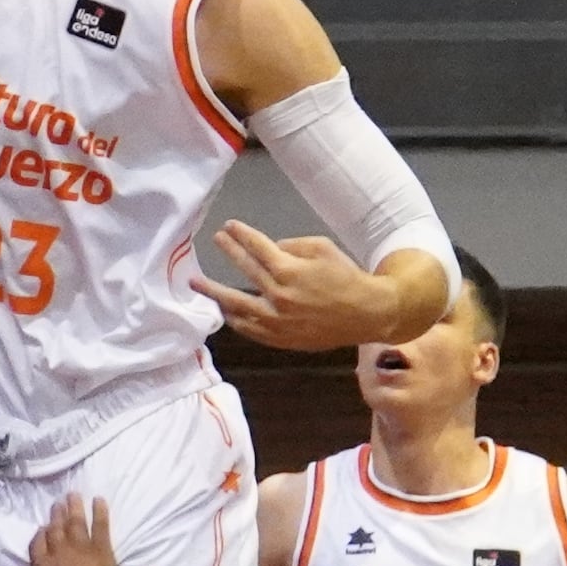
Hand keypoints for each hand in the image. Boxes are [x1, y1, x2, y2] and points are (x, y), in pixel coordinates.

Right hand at [21, 492, 119, 565]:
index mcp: (41, 565)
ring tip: (74, 495)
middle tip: (59, 503)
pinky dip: (100, 511)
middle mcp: (57, 551)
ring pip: (75, 522)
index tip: (44, 527)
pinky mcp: (100, 550)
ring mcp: (79, 548)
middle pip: (55, 528)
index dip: (42, 533)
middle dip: (57, 514)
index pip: (38, 542)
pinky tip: (99, 499)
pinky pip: (100, 526)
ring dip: (74, 508)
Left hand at [203, 223, 415, 351]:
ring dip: (216, 293)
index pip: (256, 248)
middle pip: (243, 272)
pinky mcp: (281, 338)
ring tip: (199, 284)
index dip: (241, 235)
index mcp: (289, 270)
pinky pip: (251, 330)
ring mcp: (277, 321)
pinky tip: (226, 312)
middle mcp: (278, 296)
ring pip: (237, 306)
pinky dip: (236, 320)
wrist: (367, 314)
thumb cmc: (347, 277)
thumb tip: (270, 250)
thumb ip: (292, 246)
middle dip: (228, 253)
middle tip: (215, 242)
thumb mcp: (323, 248)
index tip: (228, 227)